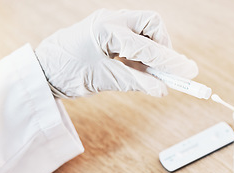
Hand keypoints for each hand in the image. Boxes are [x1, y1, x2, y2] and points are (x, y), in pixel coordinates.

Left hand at [35, 9, 197, 97]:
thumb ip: (137, 82)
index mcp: (107, 29)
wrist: (44, 70)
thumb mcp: (105, 80)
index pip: (148, 46)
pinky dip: (142, 54)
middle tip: (167, 69)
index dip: (170, 62)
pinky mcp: (109, 32)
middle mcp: (110, 20)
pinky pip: (134, 38)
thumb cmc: (68, 73)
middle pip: (151, 23)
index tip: (189, 73)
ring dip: (154, 50)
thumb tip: (163, 90)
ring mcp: (109, 24)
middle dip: (164, 45)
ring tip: (154, 73)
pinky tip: (142, 69)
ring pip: (144, 29)